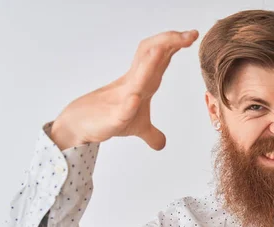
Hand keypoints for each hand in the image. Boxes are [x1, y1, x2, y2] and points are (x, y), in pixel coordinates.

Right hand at [52, 30, 198, 150]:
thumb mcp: (137, 127)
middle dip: (169, 42)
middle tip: (190, 34)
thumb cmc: (108, 119)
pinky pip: (123, 109)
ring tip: (163, 50)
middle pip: (151, 55)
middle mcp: (133, 84)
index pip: (161, 57)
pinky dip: (129, 104)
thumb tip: (162, 144)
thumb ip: (152, 133)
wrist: (80, 125)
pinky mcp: (113, 117)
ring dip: (150, 64)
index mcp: (142, 81)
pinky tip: (135, 98)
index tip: (193, 34)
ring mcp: (122, 99)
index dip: (176, 44)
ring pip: (138, 78)